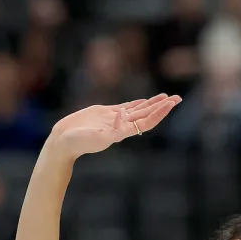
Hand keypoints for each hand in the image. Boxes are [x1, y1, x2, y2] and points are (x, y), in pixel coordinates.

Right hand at [48, 94, 180, 160]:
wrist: (63, 142)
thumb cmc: (78, 142)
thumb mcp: (95, 137)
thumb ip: (110, 129)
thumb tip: (122, 115)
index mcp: (122, 131)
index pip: (147, 121)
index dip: (160, 112)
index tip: (170, 103)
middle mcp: (122, 125)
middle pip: (147, 114)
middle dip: (162, 106)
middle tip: (178, 98)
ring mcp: (114, 119)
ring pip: (138, 110)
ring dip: (152, 103)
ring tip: (166, 97)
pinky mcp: (104, 113)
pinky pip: (125, 108)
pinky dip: (136, 104)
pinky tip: (144, 101)